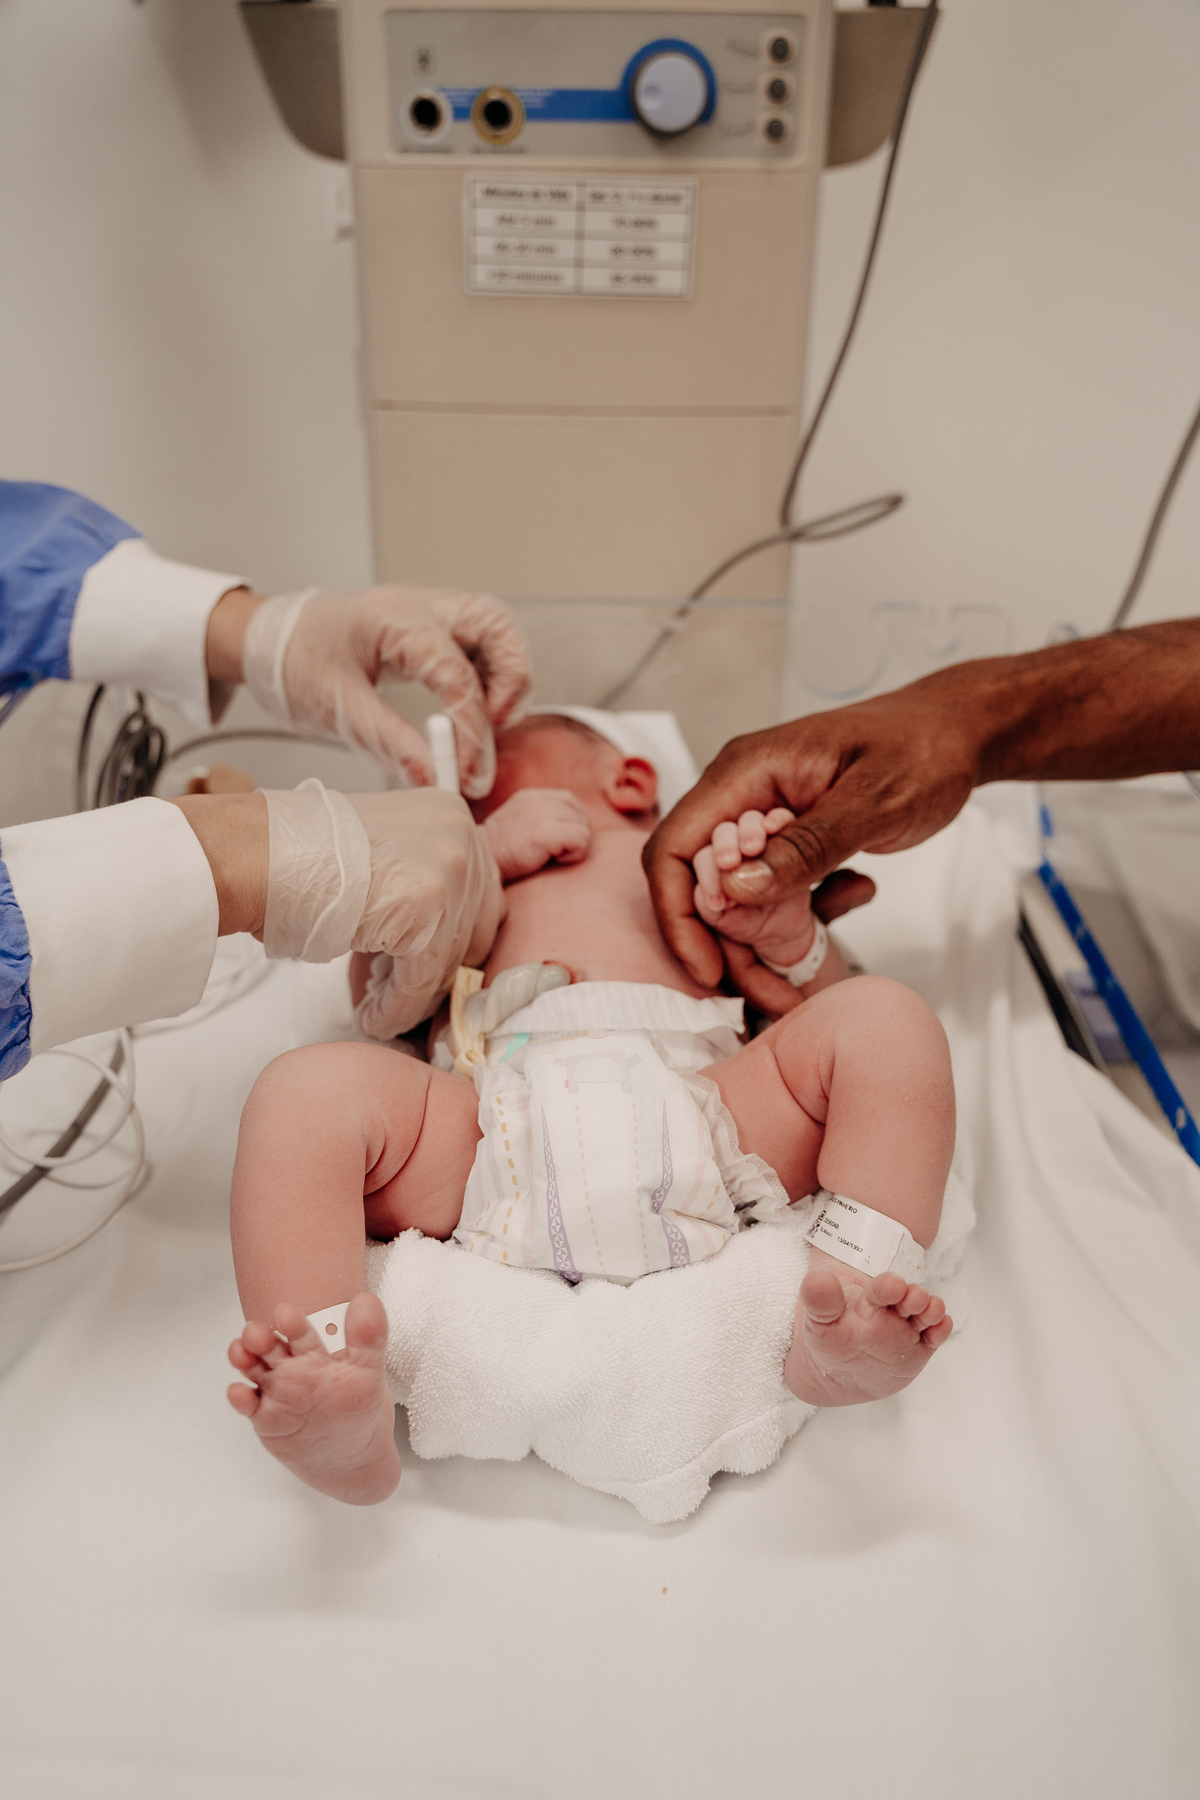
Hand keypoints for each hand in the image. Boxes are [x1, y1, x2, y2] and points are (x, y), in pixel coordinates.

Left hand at [243, 584, 532, 798]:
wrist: (274, 640)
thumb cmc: (295, 661)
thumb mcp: (337, 709)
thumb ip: (390, 743)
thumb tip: (432, 778)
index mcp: (393, 618)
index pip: (453, 672)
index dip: (469, 727)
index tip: (466, 772)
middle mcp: (422, 606)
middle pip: (497, 626)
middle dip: (510, 682)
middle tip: (495, 732)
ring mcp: (432, 612)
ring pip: (498, 631)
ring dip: (507, 678)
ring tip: (489, 726)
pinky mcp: (436, 630)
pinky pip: (483, 645)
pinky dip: (491, 678)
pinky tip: (475, 714)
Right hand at [261, 784, 502, 1038]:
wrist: (260, 854)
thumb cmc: (302, 855)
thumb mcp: (383, 851)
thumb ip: (419, 882)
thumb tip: (432, 946)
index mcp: (452, 816)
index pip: (479, 893)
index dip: (453, 939)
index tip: (432, 967)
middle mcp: (461, 839)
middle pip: (475, 928)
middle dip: (438, 968)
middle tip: (404, 989)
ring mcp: (448, 874)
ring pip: (448, 960)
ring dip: (413, 994)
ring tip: (381, 1007)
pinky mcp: (425, 914)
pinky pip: (421, 981)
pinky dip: (398, 1008)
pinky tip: (374, 1017)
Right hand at [481, 789, 591, 882]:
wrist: (480, 863)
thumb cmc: (500, 854)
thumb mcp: (519, 824)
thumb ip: (541, 818)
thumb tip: (570, 830)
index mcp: (533, 797)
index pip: (571, 803)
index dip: (569, 825)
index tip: (552, 843)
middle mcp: (540, 800)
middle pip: (581, 817)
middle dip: (572, 838)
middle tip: (549, 852)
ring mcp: (543, 813)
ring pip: (584, 829)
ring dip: (572, 847)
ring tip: (549, 855)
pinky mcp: (547, 831)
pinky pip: (582, 840)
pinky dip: (573, 855)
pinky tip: (552, 859)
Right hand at [643, 687, 978, 985]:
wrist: (957, 733)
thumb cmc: (923, 748)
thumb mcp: (874, 801)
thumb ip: (806, 846)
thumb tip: (735, 889)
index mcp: (746, 771)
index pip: (673, 847)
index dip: (678, 914)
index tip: (709, 970)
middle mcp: (742, 792)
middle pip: (699, 881)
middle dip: (726, 944)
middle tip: (773, 994)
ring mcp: (763, 816)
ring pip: (736, 894)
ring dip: (765, 940)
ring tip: (812, 971)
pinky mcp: (788, 836)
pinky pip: (773, 888)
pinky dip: (801, 913)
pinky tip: (854, 896)